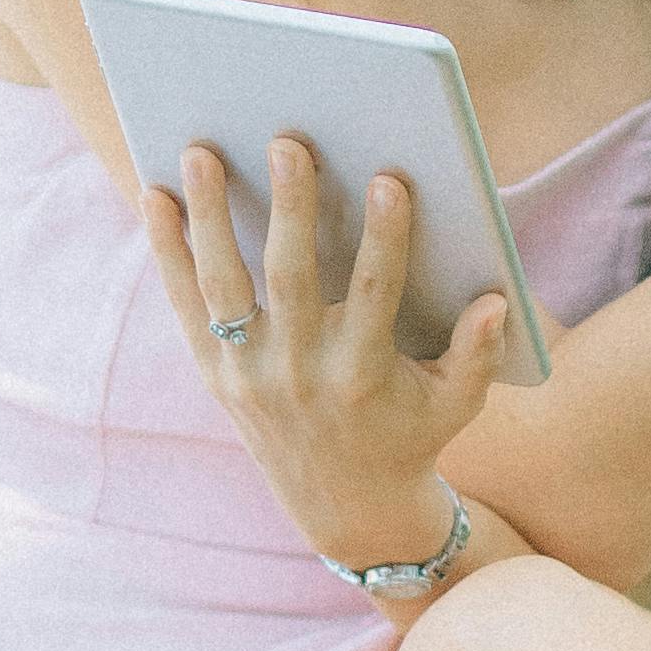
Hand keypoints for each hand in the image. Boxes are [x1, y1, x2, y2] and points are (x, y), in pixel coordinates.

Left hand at [142, 130, 510, 588]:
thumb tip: (495, 300)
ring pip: (223, 285)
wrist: (345, 508)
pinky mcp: (214, 374)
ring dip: (209, 215)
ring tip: (201, 149)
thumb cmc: (410, 436)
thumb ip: (477, 354)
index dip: (386, 238)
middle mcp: (300, 375)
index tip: (390, 178)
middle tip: (288, 141)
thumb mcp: (456, 404)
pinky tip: (155, 193)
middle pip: (290, 279)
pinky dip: (167, 249)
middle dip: (290, 208)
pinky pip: (184, 304)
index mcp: (363, 376)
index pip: (375, 296)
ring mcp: (249, 374)